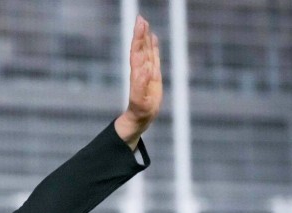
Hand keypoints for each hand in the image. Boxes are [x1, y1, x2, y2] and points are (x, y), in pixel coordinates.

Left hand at [115, 15, 162, 148]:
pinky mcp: (153, 73)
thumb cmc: (140, 110)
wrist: (141, 116)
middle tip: (141, 18)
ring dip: (145, 36)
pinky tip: (154, 37)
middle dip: (140, 33)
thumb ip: (141, 85)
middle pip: (140, 47)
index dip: (138, 38)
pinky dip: (154, 45)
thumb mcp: (140, 99)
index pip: (137, 51)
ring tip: (145, 22)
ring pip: (146, 49)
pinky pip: (154, 56)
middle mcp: (141, 69)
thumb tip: (144, 70)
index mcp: (137, 73)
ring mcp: (147, 70)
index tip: (139, 25)